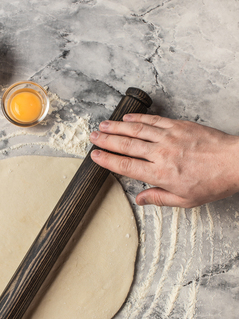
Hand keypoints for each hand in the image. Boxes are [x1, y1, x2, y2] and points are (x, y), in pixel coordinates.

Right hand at [90, 114, 238, 207]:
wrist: (235, 162)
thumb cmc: (212, 182)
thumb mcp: (184, 200)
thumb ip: (159, 198)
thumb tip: (140, 199)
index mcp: (161, 174)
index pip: (126, 166)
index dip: (108, 161)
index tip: (96, 156)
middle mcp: (162, 154)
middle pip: (127, 145)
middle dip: (106, 140)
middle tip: (92, 137)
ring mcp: (170, 137)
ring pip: (137, 130)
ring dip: (117, 127)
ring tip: (103, 125)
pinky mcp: (179, 125)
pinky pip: (154, 121)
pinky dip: (139, 118)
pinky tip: (127, 118)